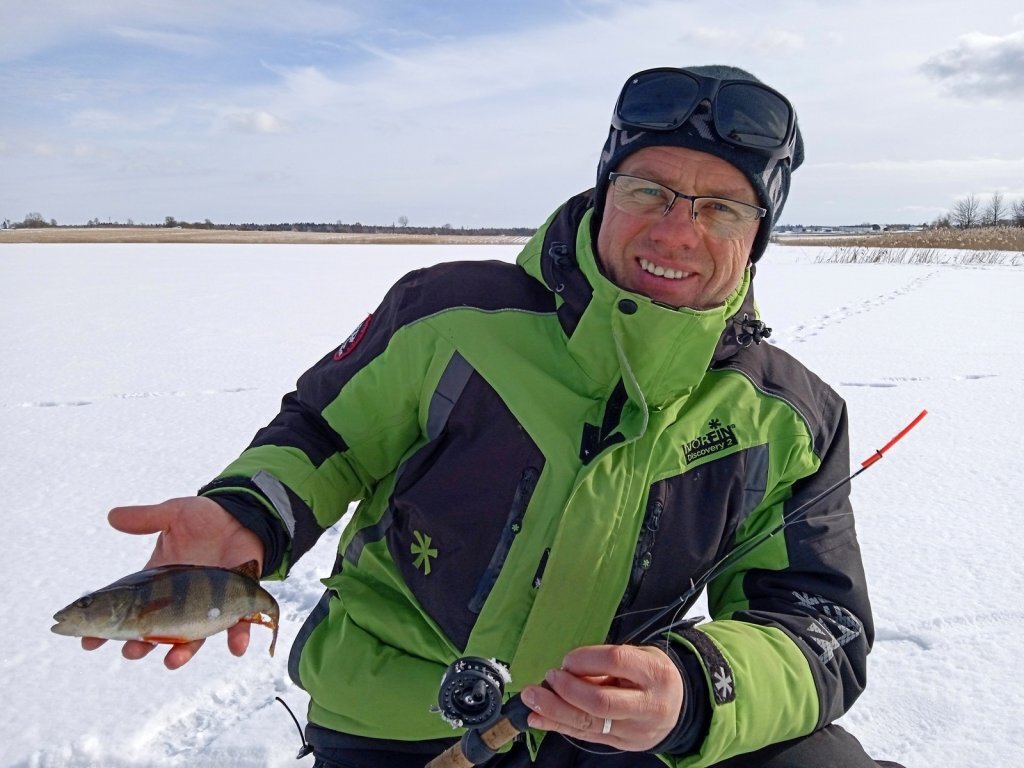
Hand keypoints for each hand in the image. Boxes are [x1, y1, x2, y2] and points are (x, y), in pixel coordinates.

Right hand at [81, 496, 265, 668]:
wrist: (242, 516)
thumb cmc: (205, 518)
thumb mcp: (173, 514)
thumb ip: (146, 519)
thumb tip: (112, 516)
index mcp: (160, 583)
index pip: (128, 609)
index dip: (107, 628)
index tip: (88, 643)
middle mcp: (181, 600)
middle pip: (156, 630)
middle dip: (142, 645)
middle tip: (130, 652)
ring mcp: (209, 604)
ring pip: (193, 636)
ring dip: (184, 652)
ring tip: (172, 661)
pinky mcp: (238, 600)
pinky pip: (238, 623)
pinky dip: (237, 637)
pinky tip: (236, 648)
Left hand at [519, 644, 682, 751]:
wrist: (679, 706)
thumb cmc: (651, 674)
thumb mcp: (639, 657)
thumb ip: (607, 664)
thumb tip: (568, 671)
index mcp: (655, 673)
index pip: (616, 661)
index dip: (586, 659)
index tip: (567, 660)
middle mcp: (647, 704)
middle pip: (601, 701)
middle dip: (567, 690)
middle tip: (548, 678)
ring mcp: (635, 729)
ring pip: (590, 723)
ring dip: (555, 710)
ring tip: (531, 699)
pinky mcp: (621, 744)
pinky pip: (585, 736)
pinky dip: (558, 725)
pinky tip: (538, 717)